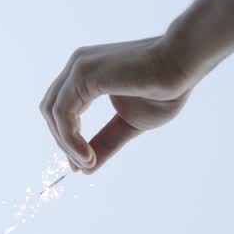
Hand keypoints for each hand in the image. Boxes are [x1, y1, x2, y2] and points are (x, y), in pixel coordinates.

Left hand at [40, 36, 194, 173]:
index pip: (61, 108)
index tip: (81, 163)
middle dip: (63, 141)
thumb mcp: (128, 123)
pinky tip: (88, 155)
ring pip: (52, 112)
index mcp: (86, 74)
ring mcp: (78, 68)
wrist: (183, 64)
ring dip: (66, 144)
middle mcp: (77, 67)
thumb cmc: (164, 89)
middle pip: (50, 110)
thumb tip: (85, 168)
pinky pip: (62, 113)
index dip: (66, 138)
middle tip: (84, 164)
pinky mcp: (84, 74)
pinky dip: (70, 138)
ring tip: (87, 162)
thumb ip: (106, 141)